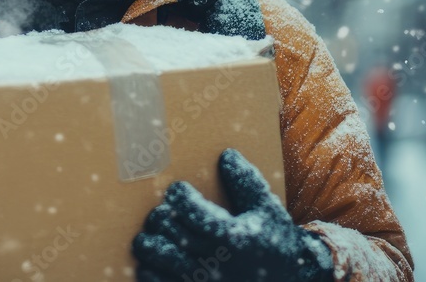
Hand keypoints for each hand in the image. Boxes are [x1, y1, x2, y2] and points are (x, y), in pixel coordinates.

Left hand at [133, 148, 333, 281]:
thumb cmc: (276, 243)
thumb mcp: (266, 208)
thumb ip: (245, 181)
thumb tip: (226, 155)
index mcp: (230, 236)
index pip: (188, 209)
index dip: (178, 194)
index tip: (178, 190)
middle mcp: (214, 261)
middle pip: (169, 230)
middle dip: (160, 215)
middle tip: (163, 210)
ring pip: (159, 257)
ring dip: (148, 242)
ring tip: (152, 233)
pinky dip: (149, 271)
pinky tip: (151, 262)